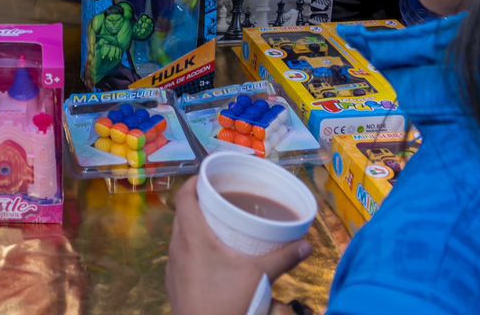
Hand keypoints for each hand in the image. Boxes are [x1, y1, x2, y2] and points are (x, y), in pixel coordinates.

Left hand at [167, 178, 312, 314]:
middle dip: (199, 202)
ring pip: (179, 235)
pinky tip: (210, 257)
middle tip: (221, 198)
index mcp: (192, 236)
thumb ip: (283, 258)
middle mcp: (177, 247)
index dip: (195, 181)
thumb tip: (307, 245)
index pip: (184, 196)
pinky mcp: (173, 283)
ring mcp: (172, 267)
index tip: (211, 176)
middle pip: (182, 213)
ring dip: (194, 225)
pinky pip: (180, 255)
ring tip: (217, 225)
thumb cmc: (227, 302)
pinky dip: (192, 247)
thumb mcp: (259, 277)